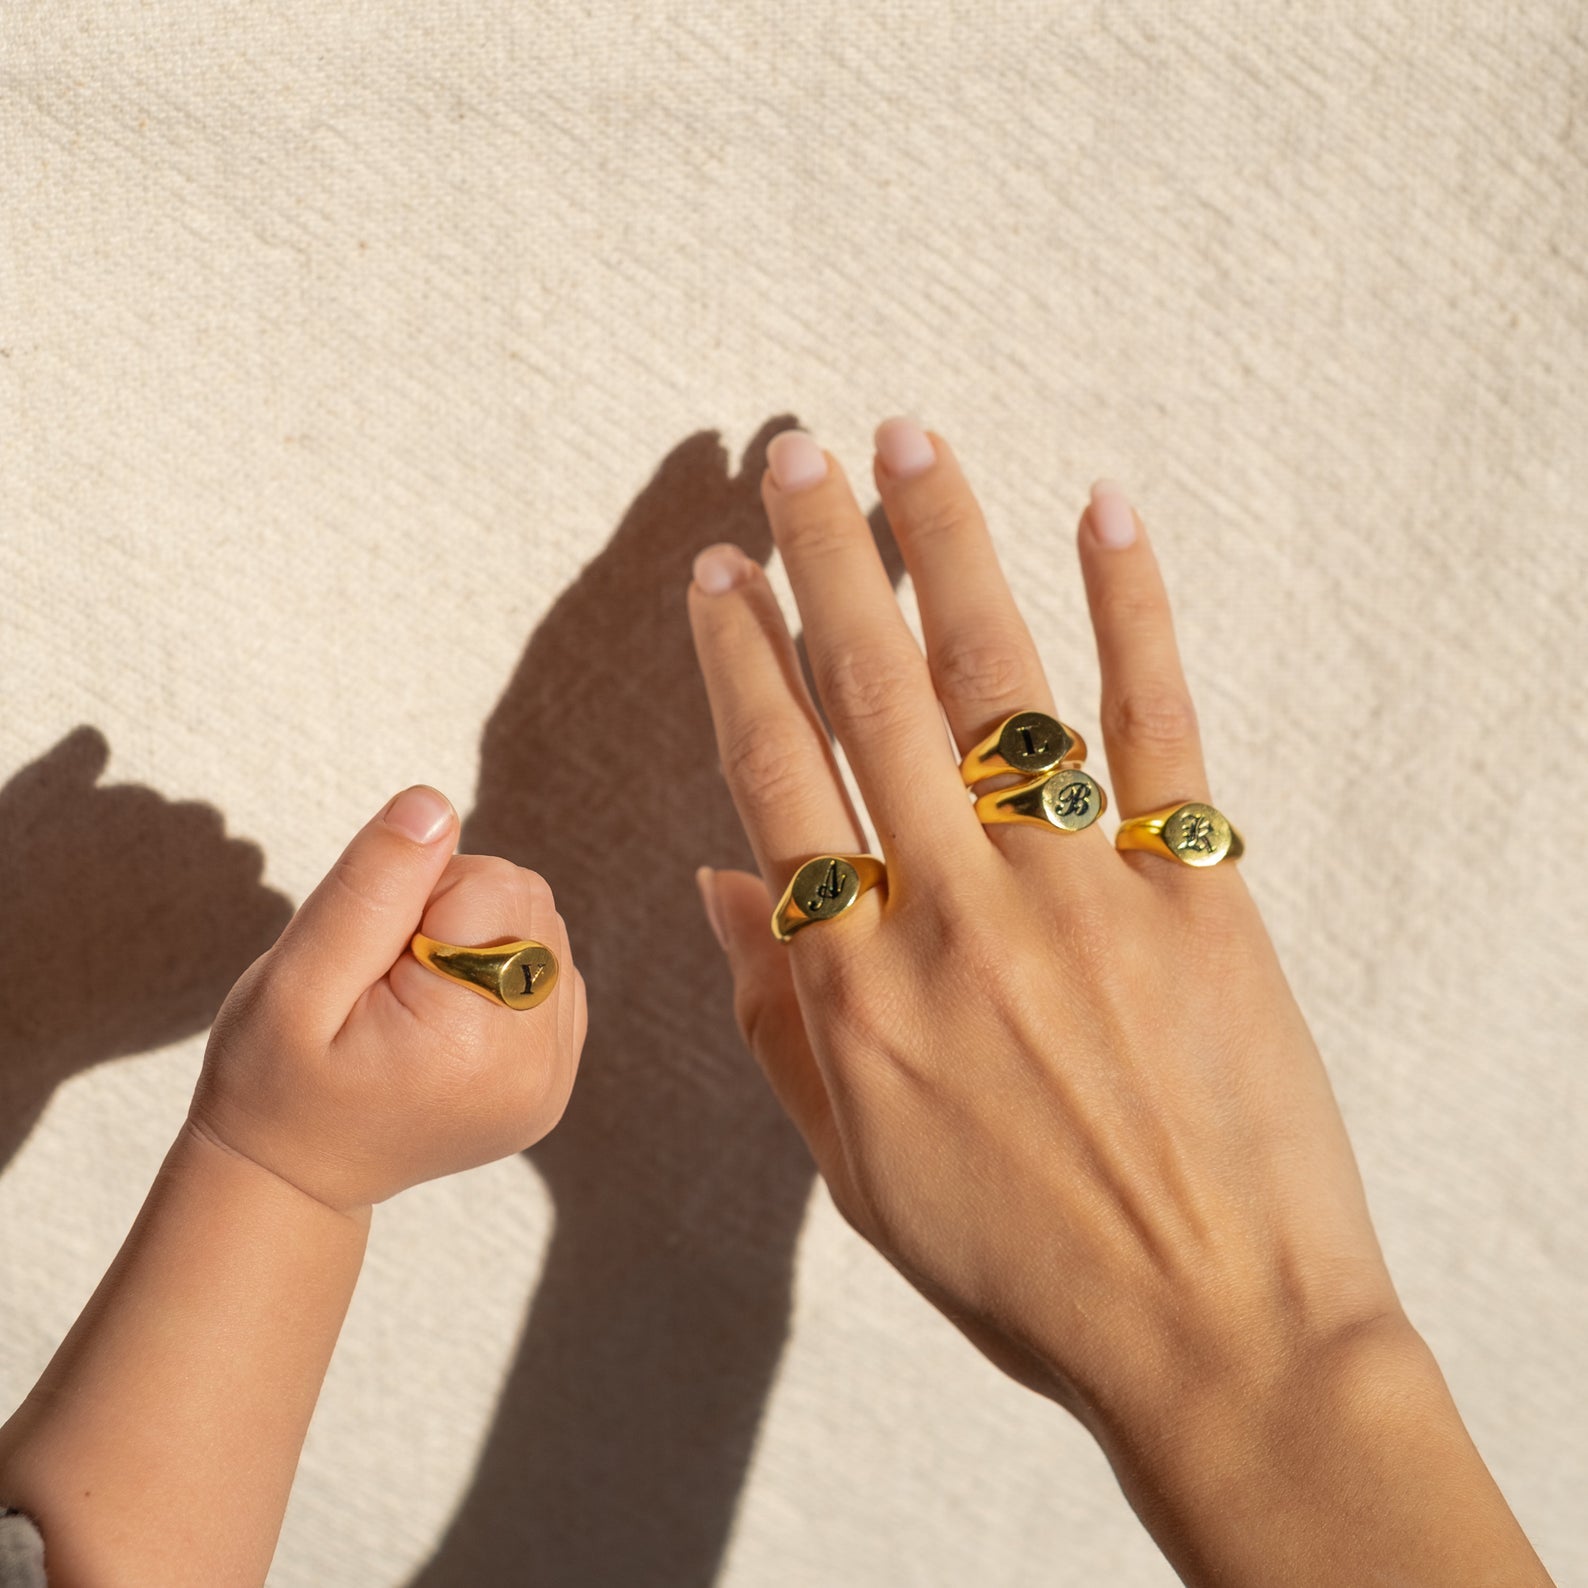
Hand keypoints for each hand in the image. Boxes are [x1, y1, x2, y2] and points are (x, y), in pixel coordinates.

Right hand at [189, 785, 586, 1212]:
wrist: (292, 1176)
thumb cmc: (275, 1078)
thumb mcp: (296, 980)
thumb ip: (369, 888)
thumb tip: (435, 805)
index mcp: (477, 1039)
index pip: (490, 882)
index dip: (417, 897)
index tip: (372, 960)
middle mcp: (538, 1063)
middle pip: (527, 898)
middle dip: (452, 913)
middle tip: (385, 979)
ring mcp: (553, 1076)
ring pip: (541, 926)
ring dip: (475, 941)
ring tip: (408, 1001)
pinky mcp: (555, 1077)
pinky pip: (549, 971)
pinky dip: (496, 975)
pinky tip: (442, 1019)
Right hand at [688, 423, 1398, 1428]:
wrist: (1217, 1335)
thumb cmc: (1020, 1266)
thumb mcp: (856, 1167)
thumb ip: (777, 1017)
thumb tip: (713, 884)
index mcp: (860, 984)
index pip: (774, 773)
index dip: (738, 656)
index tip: (717, 573)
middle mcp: (958, 913)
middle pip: (870, 695)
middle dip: (824, 557)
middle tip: (792, 457)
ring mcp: (1084, 893)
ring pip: (998, 683)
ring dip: (948, 550)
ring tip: (908, 443)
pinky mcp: (1200, 893)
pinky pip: (1160, 726)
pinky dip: (1132, 610)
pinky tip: (1102, 512)